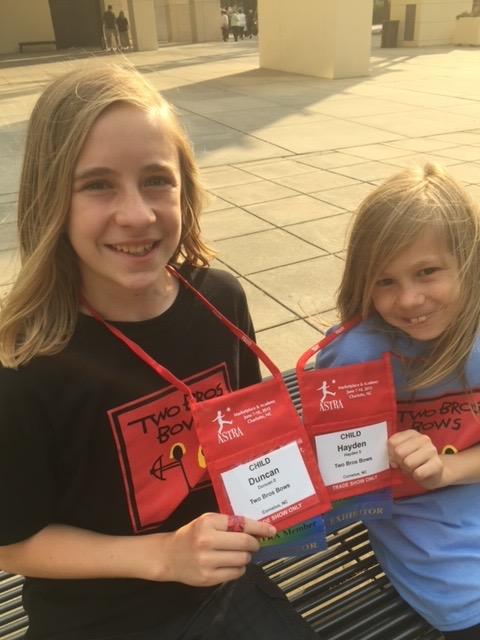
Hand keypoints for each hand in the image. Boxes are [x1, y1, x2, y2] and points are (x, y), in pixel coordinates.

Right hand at [160, 513, 275, 586]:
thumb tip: (256, 530)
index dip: (260, 528)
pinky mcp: (208, 578)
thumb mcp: (206, 521)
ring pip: (242, 559)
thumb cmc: (191, 535)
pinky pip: (236, 573)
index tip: (271, 530)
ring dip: (246, 557)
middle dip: (255, 544)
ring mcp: (207, 561)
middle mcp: (207, 541)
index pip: (241, 524)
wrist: (168, 555)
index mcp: (208, 522)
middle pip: (245, 543)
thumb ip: (228, 524)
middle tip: (255, 544)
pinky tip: (231, 563)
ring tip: (239, 553)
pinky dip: (239, 568)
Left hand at [389, 430, 445, 489]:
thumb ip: (393, 452)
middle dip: (399, 462)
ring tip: (413, 469)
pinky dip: (416, 477)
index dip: (391, 453)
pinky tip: (421, 474)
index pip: (392, 442)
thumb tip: (392, 461)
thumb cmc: (415, 461)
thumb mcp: (403, 452)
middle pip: (399, 452)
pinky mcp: (437, 464)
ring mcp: (432, 451)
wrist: (436, 472)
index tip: (396, 458)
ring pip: (408, 463)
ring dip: (408, 470)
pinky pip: (418, 473)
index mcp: (412, 433)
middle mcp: (423, 439)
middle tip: (405, 465)